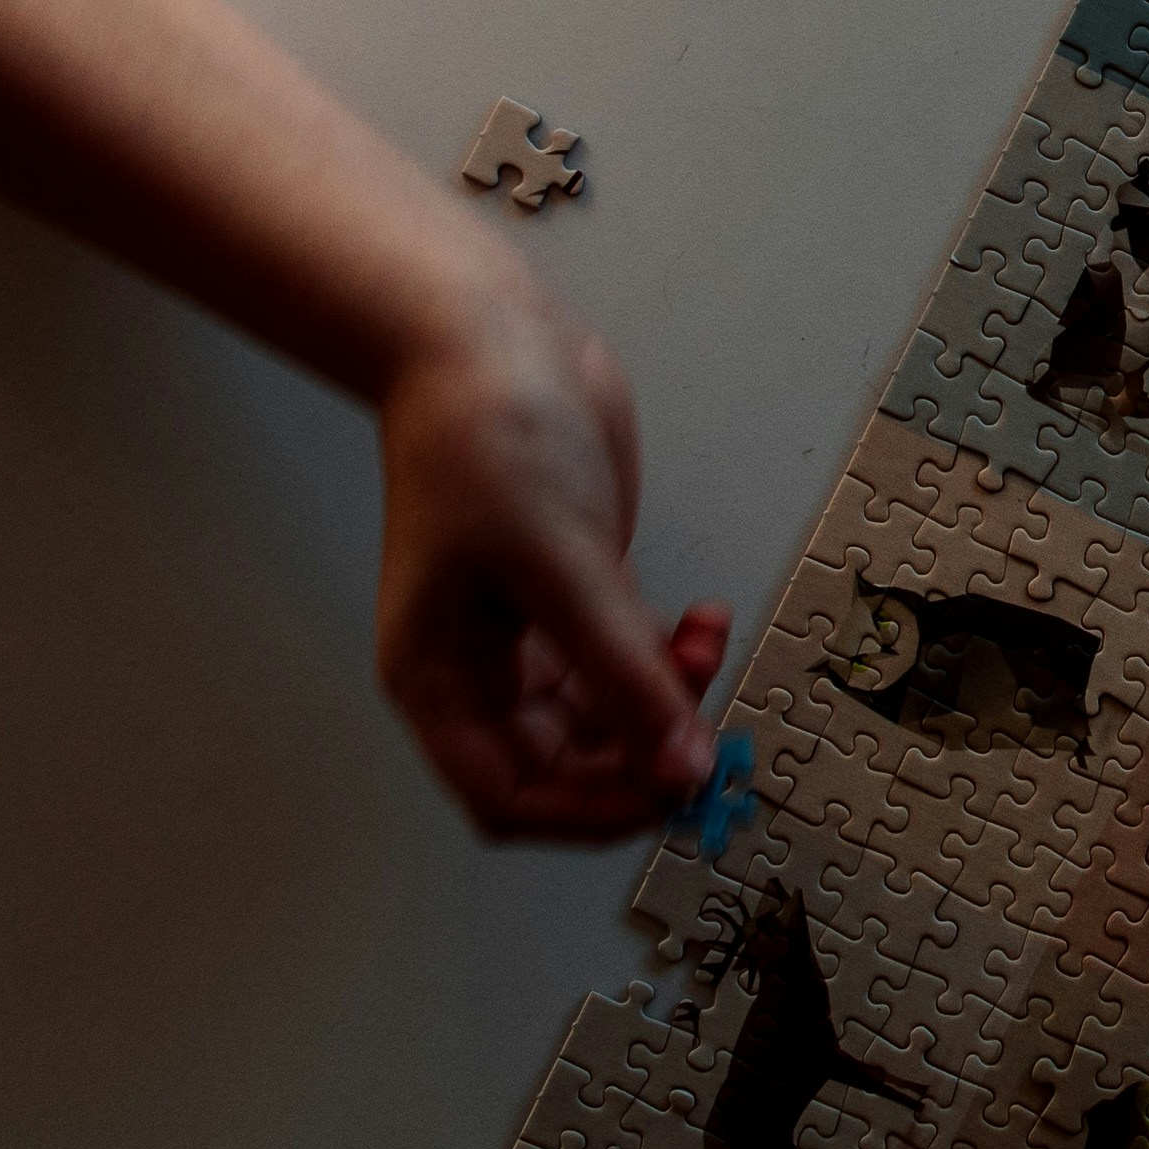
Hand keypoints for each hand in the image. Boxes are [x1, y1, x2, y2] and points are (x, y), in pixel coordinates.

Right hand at [371, 283, 730, 840]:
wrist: (487, 338)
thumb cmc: (485, 438)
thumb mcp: (560, 563)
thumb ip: (623, 673)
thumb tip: (680, 768)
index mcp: (439, 680)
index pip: (510, 797)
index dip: (590, 810)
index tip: (670, 787)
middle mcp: (479, 671)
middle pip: (567, 768)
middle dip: (643, 752)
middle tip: (710, 725)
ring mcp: (529, 635)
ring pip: (608, 717)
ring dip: (667, 698)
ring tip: (708, 644)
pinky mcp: (575, 596)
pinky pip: (628, 661)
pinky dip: (671, 655)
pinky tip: (704, 620)